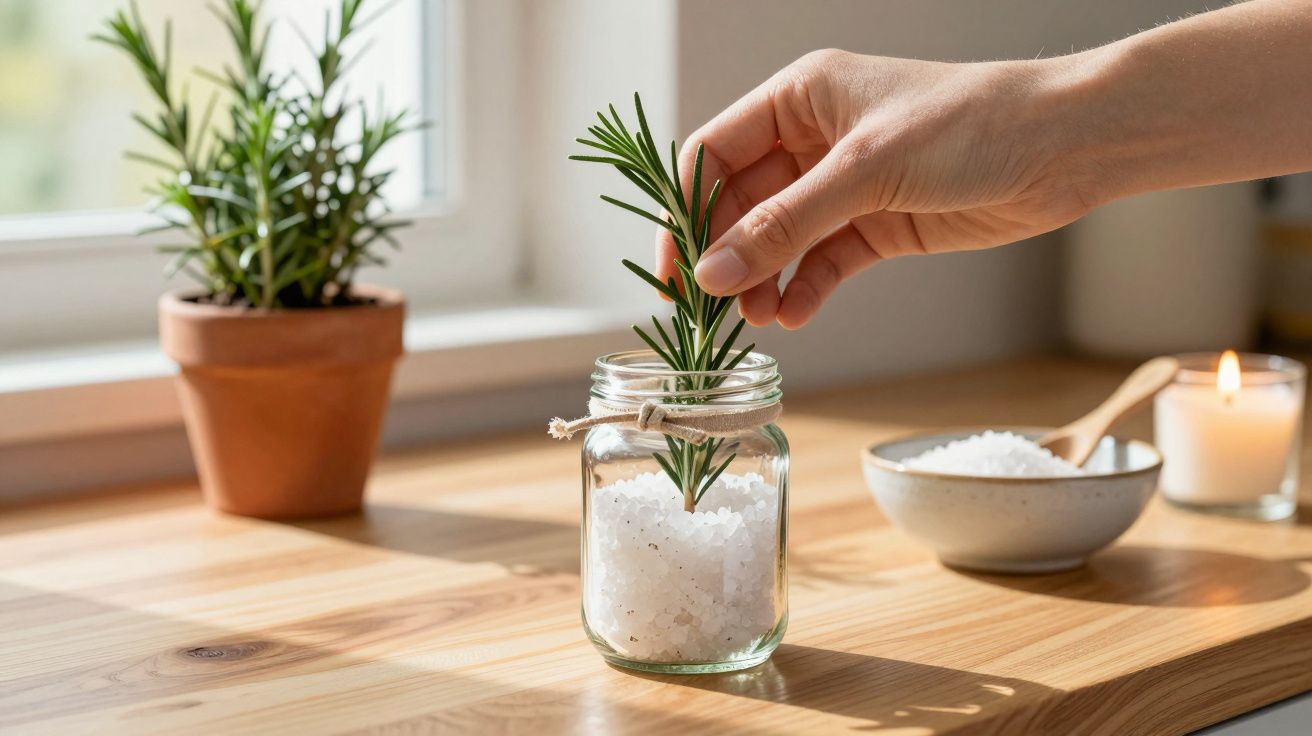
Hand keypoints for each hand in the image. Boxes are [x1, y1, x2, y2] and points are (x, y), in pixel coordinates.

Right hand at [657, 49, 1095, 328]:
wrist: (1063, 147)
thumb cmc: (968, 126)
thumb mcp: (865, 171)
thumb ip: (785, 224)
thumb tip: (713, 271)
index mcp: (799, 99)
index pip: (715, 153)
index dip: (686, 208)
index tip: (674, 265)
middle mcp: (814, 141)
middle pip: (741, 203)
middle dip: (725, 254)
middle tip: (711, 307)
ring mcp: (846, 186)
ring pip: (779, 239)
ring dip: (762, 279)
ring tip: (758, 319)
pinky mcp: (878, 225)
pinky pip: (822, 262)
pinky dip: (805, 289)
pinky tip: (796, 315)